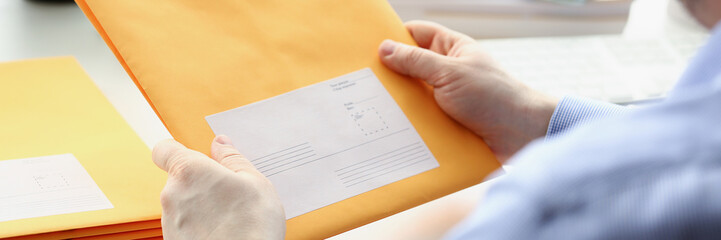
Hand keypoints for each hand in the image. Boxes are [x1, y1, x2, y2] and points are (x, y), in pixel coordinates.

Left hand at [152, 136, 285, 239]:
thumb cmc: (251, 226)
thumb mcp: (255, 182)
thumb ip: (233, 159)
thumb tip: (221, 145)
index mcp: (189, 171)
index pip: (164, 150)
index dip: (178, 150)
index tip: (195, 155)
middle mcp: (172, 195)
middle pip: (179, 179)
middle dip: (201, 183)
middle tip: (228, 191)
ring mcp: (170, 222)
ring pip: (183, 204)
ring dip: (201, 206)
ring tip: (229, 216)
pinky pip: (184, 226)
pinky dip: (199, 226)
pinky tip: (223, 231)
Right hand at [379, 21, 557, 161]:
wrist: (522, 135)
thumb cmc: (494, 97)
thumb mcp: (450, 73)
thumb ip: (416, 61)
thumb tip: (385, 49)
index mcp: (452, 49)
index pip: (418, 34)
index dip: (396, 36)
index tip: (369, 46)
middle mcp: (449, 71)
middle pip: (412, 66)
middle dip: (391, 74)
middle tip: (363, 80)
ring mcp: (448, 97)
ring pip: (415, 95)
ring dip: (399, 102)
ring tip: (371, 107)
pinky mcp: (448, 121)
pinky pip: (423, 119)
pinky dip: (410, 123)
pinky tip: (392, 129)